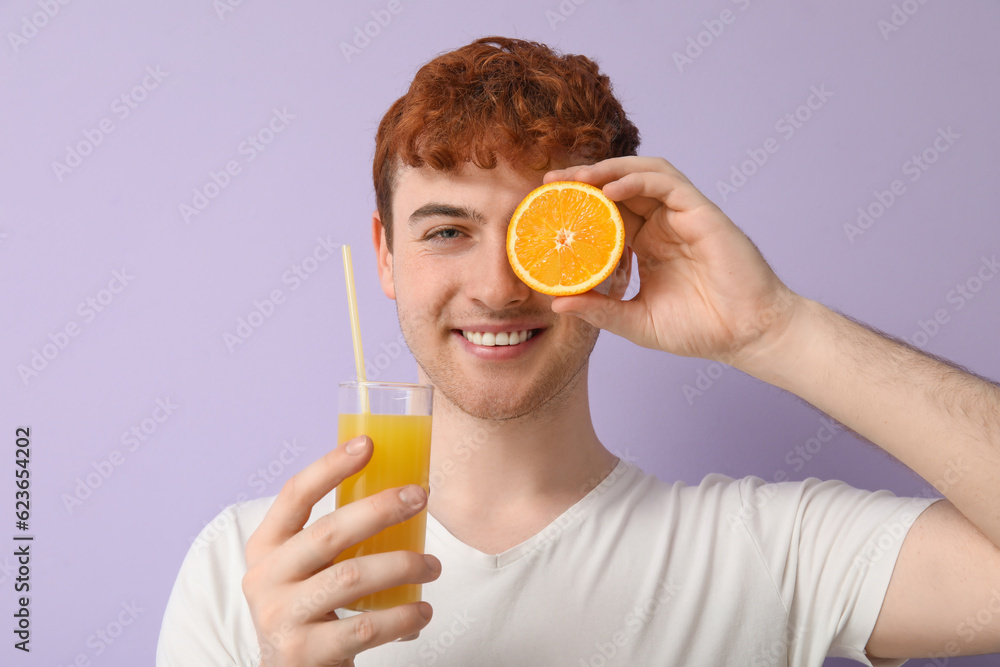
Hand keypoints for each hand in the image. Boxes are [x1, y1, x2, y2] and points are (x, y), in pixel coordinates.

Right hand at [242, 436, 440, 666]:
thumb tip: (398, 489)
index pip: (294, 495)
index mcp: (266, 547)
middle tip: (420, 498)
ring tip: (433, 566)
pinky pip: (364, 627)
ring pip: (351, 578)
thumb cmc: (311, 609)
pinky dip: (402, 616)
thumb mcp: (305, 568)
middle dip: (381, 509)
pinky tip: (422, 611)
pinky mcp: (305, 652)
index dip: (331, 466)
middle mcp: (266, 578)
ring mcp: (281, 616)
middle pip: (330, 533)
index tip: (368, 443)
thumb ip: (333, 537)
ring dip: (402, 565)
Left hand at [544, 156, 801, 367]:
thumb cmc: (700, 329)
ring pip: (641, 175)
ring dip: (607, 171)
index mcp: (648, 244)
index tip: (545, 207)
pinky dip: (637, 179)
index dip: (578, 204)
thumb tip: (557, 303)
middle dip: (583, 179)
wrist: (746, 336)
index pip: (607, 212)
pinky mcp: (701, 213)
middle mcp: (663, 224)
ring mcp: (682, 215)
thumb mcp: (636, 322)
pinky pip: (667, 183)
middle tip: (549, 183)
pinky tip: (610, 191)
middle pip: (619, 186)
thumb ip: (600, 310)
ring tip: (575, 179)